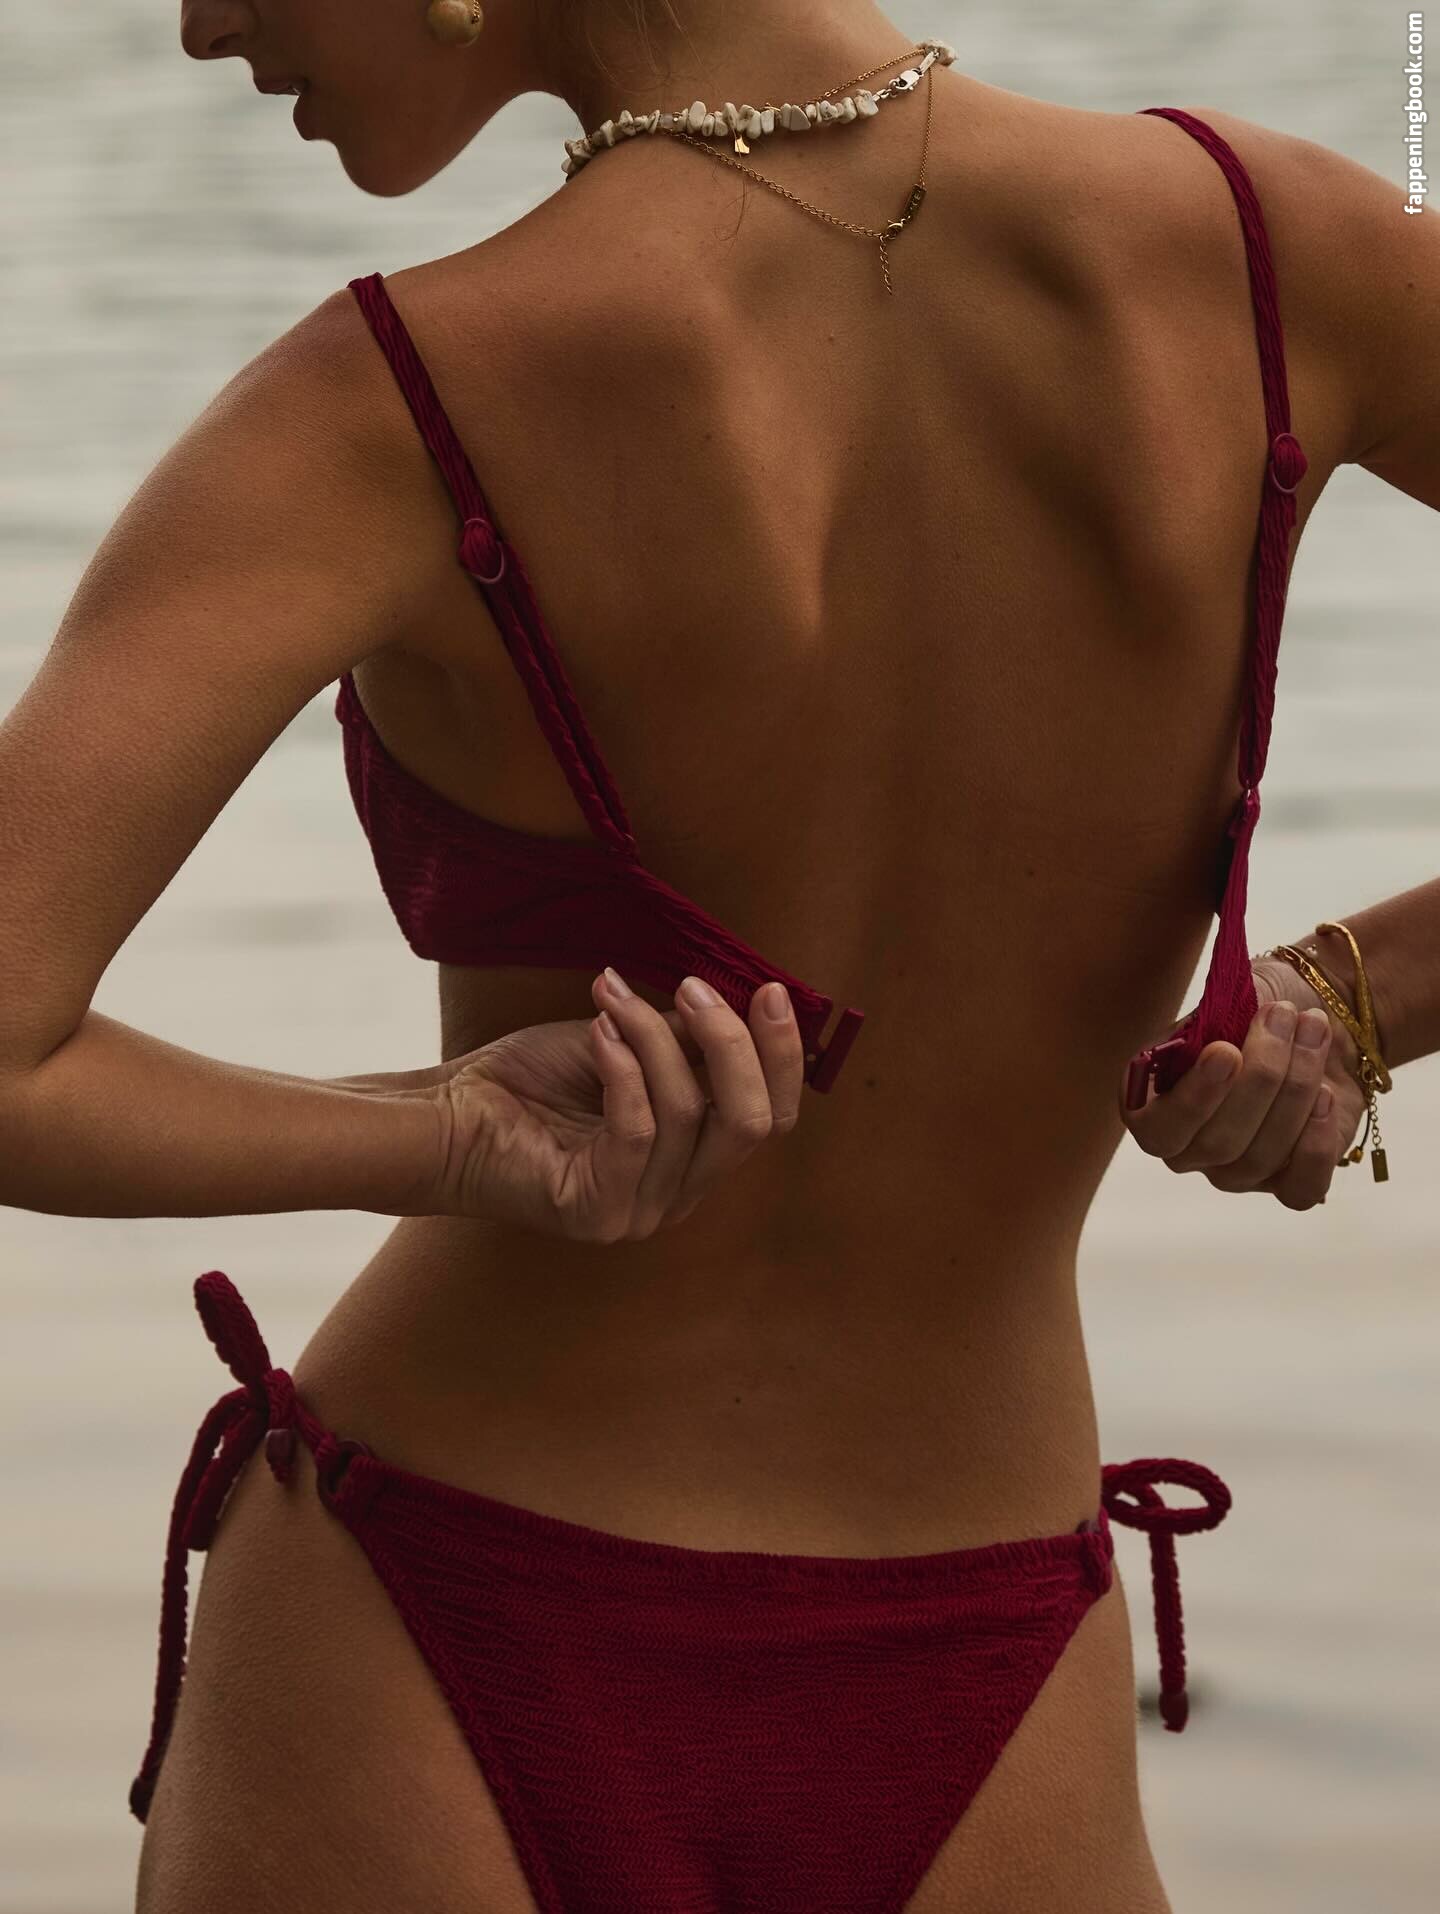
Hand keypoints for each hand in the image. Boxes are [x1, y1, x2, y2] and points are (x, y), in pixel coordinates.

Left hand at [425, 972, 804, 1238]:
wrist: (449, 1114)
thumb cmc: (533, 1080)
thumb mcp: (628, 1044)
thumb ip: (686, 1038)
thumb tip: (742, 1000)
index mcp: (695, 1160)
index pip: (773, 1118)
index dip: (782, 1055)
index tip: (771, 990)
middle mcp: (678, 1196)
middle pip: (753, 1123)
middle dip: (732, 1044)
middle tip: (694, 988)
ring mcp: (641, 1212)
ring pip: (690, 1114)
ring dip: (654, 1039)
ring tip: (611, 999)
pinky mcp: (598, 1212)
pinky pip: (639, 1130)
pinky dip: (624, 1069)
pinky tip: (599, 1030)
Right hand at [1120, 958, 1367, 1209]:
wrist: (1307, 1022)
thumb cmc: (1254, 1010)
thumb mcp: (1222, 1003)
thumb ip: (1208, 1024)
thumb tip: (1214, 1038)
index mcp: (1152, 1108)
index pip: (1159, 1130)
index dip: (1194, 1099)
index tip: (1227, 1051)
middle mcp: (1189, 1151)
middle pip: (1218, 1143)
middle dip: (1261, 1075)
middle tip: (1284, 1015)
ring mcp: (1239, 1172)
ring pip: (1261, 1158)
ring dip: (1296, 1089)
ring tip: (1314, 1031)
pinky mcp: (1289, 1182)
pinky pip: (1299, 1191)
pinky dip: (1315, 1147)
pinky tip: (1326, 1097)